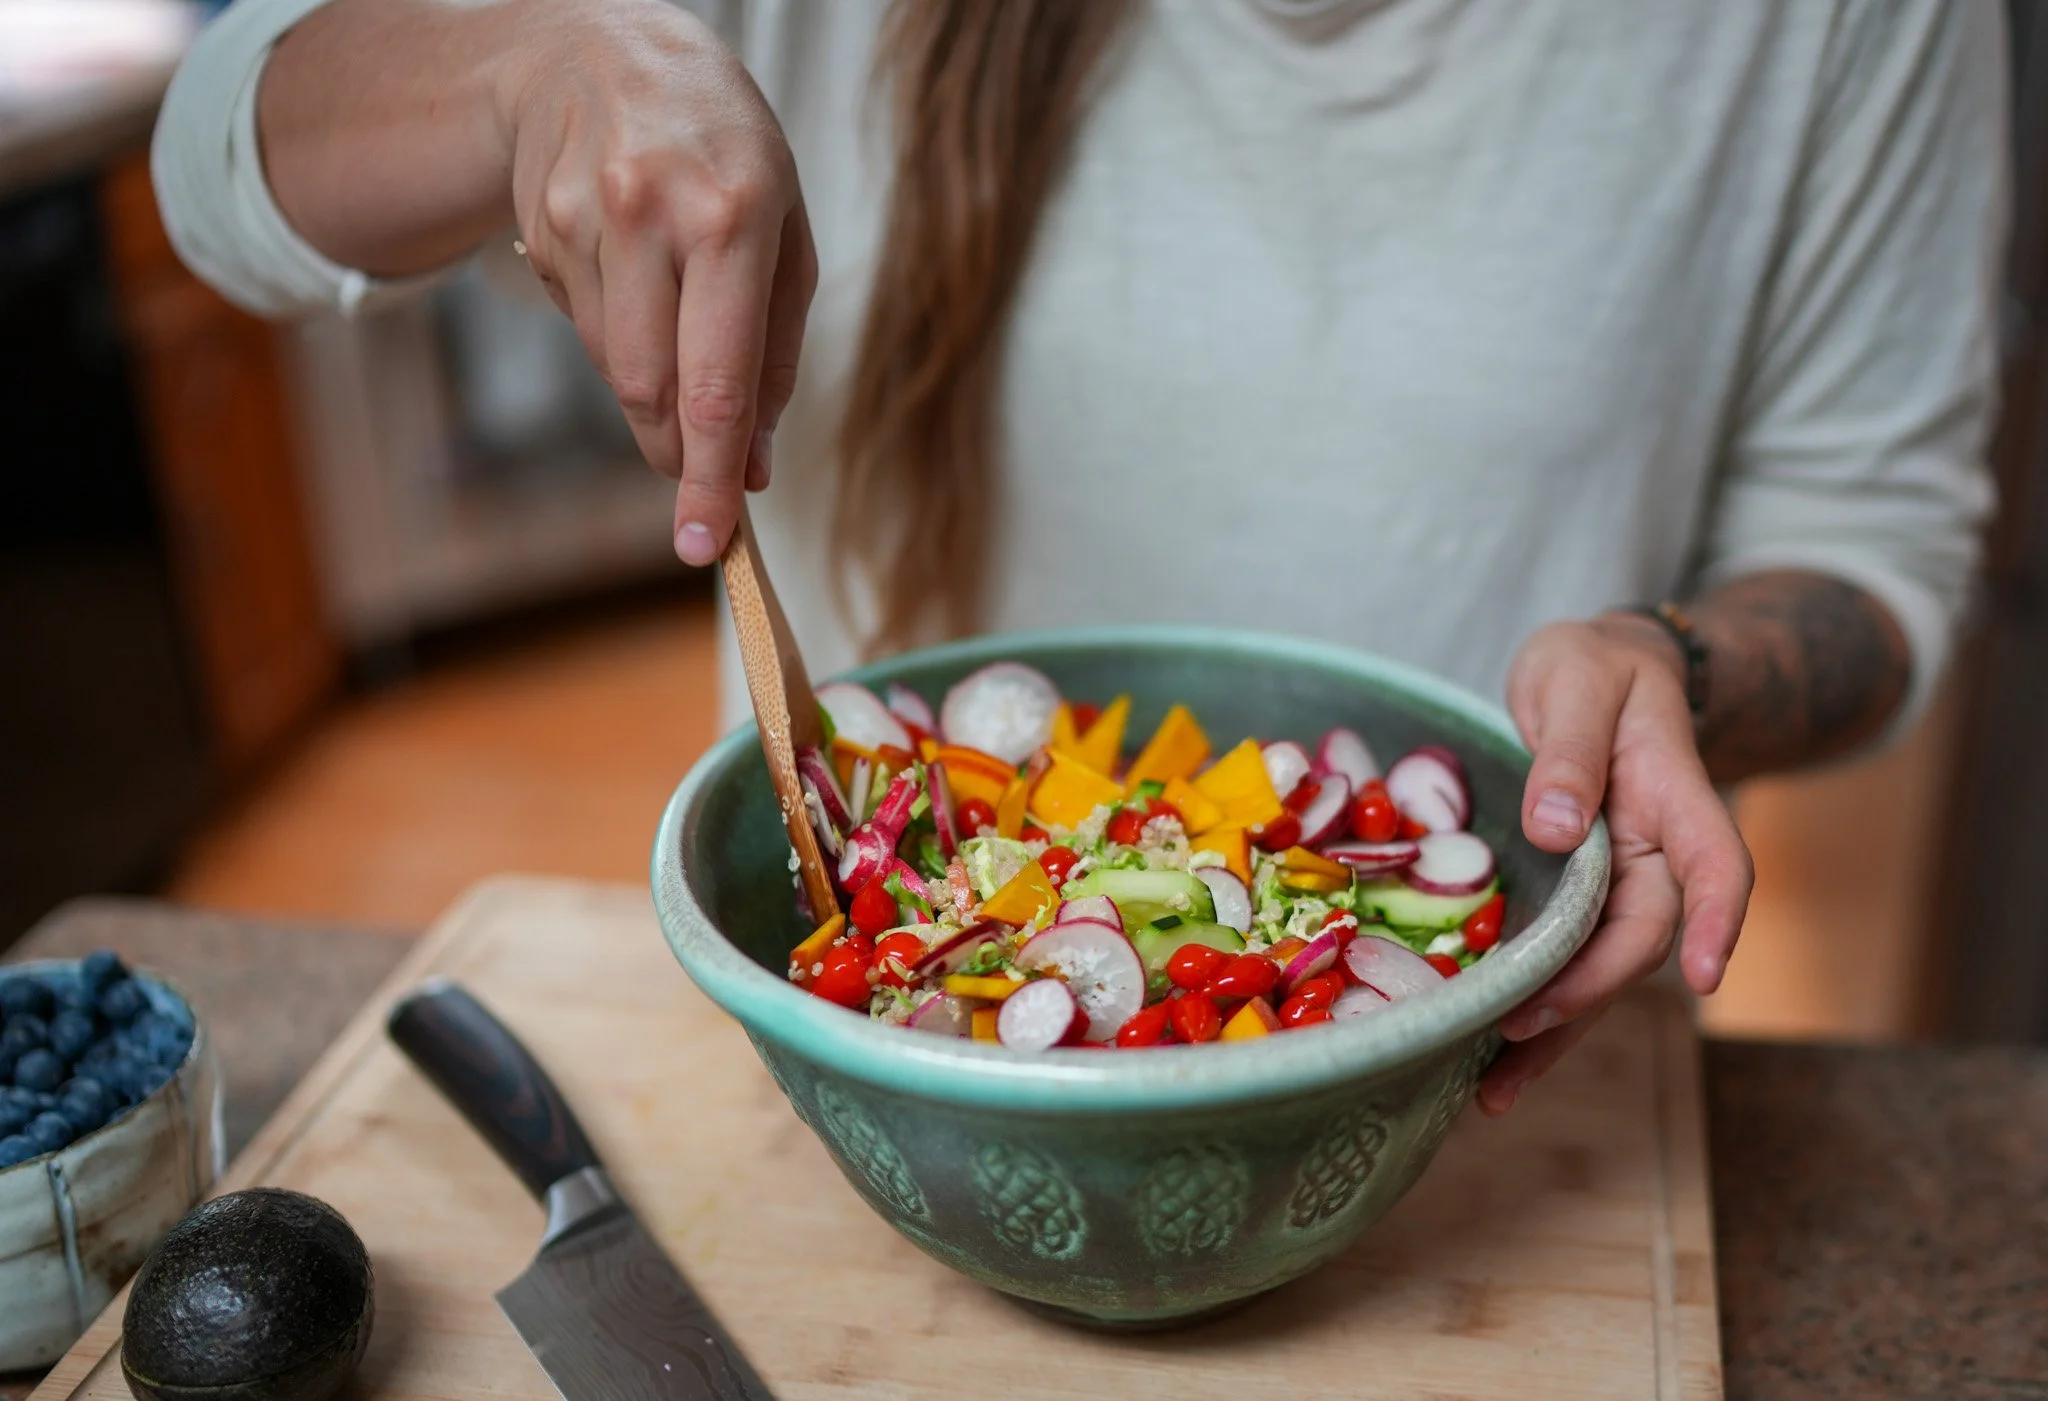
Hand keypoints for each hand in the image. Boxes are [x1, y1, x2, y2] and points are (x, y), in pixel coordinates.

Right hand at [503, 0, 816, 563]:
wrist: (601, 46)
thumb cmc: (722, 147)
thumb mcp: (786, 230)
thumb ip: (775, 353)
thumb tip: (756, 465)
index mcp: (733, 214)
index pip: (715, 380)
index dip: (709, 475)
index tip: (706, 543)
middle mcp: (652, 214)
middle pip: (653, 390)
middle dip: (678, 449)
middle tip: (701, 478)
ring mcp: (583, 220)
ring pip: (615, 369)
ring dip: (651, 388)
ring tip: (676, 323)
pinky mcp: (540, 229)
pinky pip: (584, 327)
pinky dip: (617, 334)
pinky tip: (631, 277)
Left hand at [1478, 615, 1754, 1113]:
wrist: (1595, 669)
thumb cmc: (1594, 668)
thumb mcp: (1577, 682)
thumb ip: (1571, 752)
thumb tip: (1559, 830)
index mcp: (1674, 796)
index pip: (1715, 865)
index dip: (1715, 921)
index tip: (1704, 975)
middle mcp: (1655, 853)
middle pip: (1641, 939)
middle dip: (1587, 995)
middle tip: (1519, 1035)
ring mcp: (1617, 882)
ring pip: (1599, 971)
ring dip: (1554, 1035)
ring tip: (1492, 1095)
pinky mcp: (1575, 899)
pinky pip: (1561, 962)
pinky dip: (1528, 1013)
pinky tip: (1483, 1060)